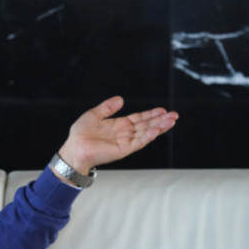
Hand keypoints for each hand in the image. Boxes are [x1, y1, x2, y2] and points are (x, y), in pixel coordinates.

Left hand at [56, 96, 178, 175]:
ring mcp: (125, 142)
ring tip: (171, 121)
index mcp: (119, 125)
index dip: (151, 114)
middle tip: (174, 115)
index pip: (139, 119)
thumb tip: (121, 99)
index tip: (163, 110)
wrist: (74, 148)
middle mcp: (124, 133)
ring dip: (159, 127)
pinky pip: (138, 142)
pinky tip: (156, 130)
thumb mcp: (94, 115)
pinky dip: (147, 136)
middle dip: (161, 120)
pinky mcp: (123, 150)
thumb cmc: (80, 134)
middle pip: (146, 125)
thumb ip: (107, 107)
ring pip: (146, 133)